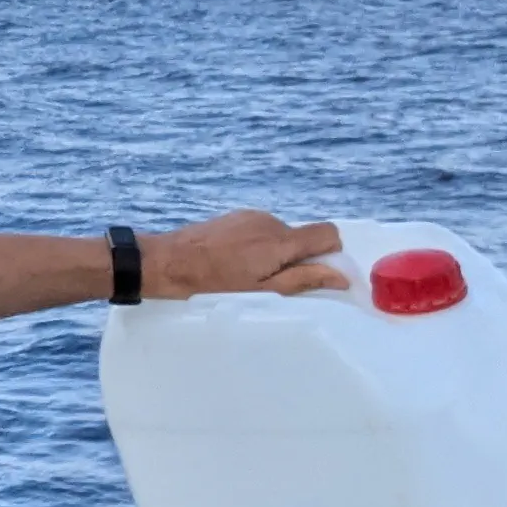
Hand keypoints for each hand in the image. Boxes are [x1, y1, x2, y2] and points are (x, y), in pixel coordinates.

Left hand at [143, 211, 344, 299]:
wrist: (167, 262)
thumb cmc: (213, 285)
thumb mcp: (261, 291)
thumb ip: (302, 280)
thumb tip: (340, 276)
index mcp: (279, 240)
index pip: (328, 232)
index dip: (330, 253)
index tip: (318, 274)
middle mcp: (269, 221)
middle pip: (303, 237)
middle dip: (298, 260)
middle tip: (273, 284)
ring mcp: (251, 216)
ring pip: (281, 236)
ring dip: (275, 255)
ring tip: (249, 276)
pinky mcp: (235, 216)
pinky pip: (261, 231)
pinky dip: (259, 247)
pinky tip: (236, 264)